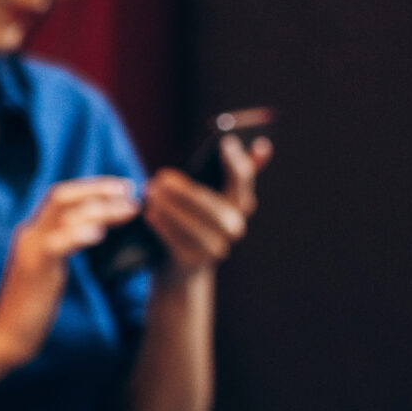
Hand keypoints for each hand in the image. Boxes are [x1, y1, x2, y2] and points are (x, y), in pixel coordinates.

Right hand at [0, 176, 142, 364]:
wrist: (7, 336)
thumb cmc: (34, 308)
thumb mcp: (52, 270)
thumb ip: (66, 247)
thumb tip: (96, 233)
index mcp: (34, 233)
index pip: (61, 197)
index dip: (92, 188)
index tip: (122, 188)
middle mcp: (30, 234)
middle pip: (62, 196)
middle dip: (98, 189)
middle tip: (130, 190)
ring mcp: (30, 249)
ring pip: (65, 215)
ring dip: (101, 209)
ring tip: (129, 210)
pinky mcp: (34, 268)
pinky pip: (57, 243)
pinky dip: (80, 234)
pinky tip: (100, 234)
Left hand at [146, 134, 271, 275]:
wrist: (179, 269)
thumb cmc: (190, 222)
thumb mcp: (206, 197)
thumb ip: (226, 173)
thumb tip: (262, 146)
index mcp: (240, 204)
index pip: (243, 178)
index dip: (235, 160)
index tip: (225, 141)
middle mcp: (234, 226)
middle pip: (213, 204)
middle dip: (185, 190)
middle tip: (160, 176)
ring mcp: (216, 247)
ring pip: (195, 224)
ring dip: (170, 207)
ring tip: (150, 193)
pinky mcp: (193, 262)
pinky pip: (178, 242)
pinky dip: (163, 225)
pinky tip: (149, 214)